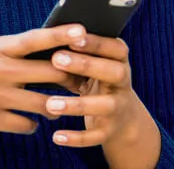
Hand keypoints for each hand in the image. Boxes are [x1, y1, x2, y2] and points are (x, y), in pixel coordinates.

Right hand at [0, 24, 86, 150]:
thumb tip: (52, 50)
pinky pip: (26, 124)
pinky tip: (31, 121)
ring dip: (56, 107)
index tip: (83, 31)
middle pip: (49, 73)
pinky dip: (33, 124)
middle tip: (84, 81)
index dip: (61, 34)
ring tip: (60, 106)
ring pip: (43, 104)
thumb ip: (15, 51)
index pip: (35, 38)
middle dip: (71, 79)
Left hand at [42, 35, 159, 163]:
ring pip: (105, 106)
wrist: (121, 117)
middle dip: (86, 65)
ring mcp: (119, 108)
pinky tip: (56, 136)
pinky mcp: (110, 131)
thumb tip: (50, 36)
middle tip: (56, 59)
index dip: (96, 42)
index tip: (73, 37)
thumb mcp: (94, 63)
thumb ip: (80, 51)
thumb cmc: (96, 79)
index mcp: (119, 61)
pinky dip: (77, 138)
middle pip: (113, 72)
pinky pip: (96, 136)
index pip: (115, 48)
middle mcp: (123, 83)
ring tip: (51, 103)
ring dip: (78, 105)